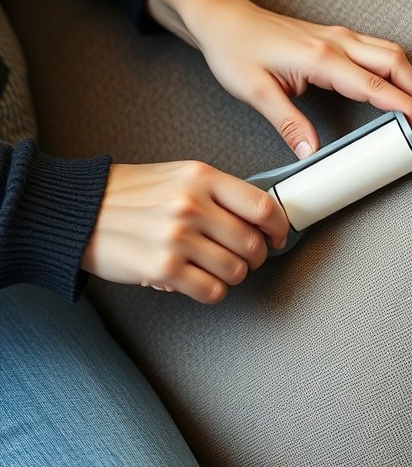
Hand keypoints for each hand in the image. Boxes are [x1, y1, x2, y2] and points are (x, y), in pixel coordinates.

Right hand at [81, 160, 288, 303]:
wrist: (79, 211)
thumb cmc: (126, 194)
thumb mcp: (176, 175)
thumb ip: (215, 192)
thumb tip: (255, 217)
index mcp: (200, 177)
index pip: (262, 206)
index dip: (278, 227)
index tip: (277, 237)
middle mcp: (192, 205)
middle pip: (252, 244)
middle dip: (255, 257)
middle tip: (243, 258)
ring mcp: (178, 238)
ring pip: (236, 271)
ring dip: (231, 275)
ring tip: (214, 268)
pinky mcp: (163, 268)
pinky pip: (212, 291)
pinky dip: (212, 291)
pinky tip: (198, 281)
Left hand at [147, 0, 411, 158]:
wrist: (222, 18)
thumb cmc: (234, 49)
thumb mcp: (255, 92)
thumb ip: (288, 123)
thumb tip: (311, 154)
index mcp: (321, 58)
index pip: (376, 86)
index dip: (405, 110)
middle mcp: (336, 42)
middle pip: (397, 63)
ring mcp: (337, 37)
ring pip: (391, 53)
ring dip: (411, 81)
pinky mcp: (334, 38)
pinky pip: (376, 50)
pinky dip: (395, 71)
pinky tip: (395, 89)